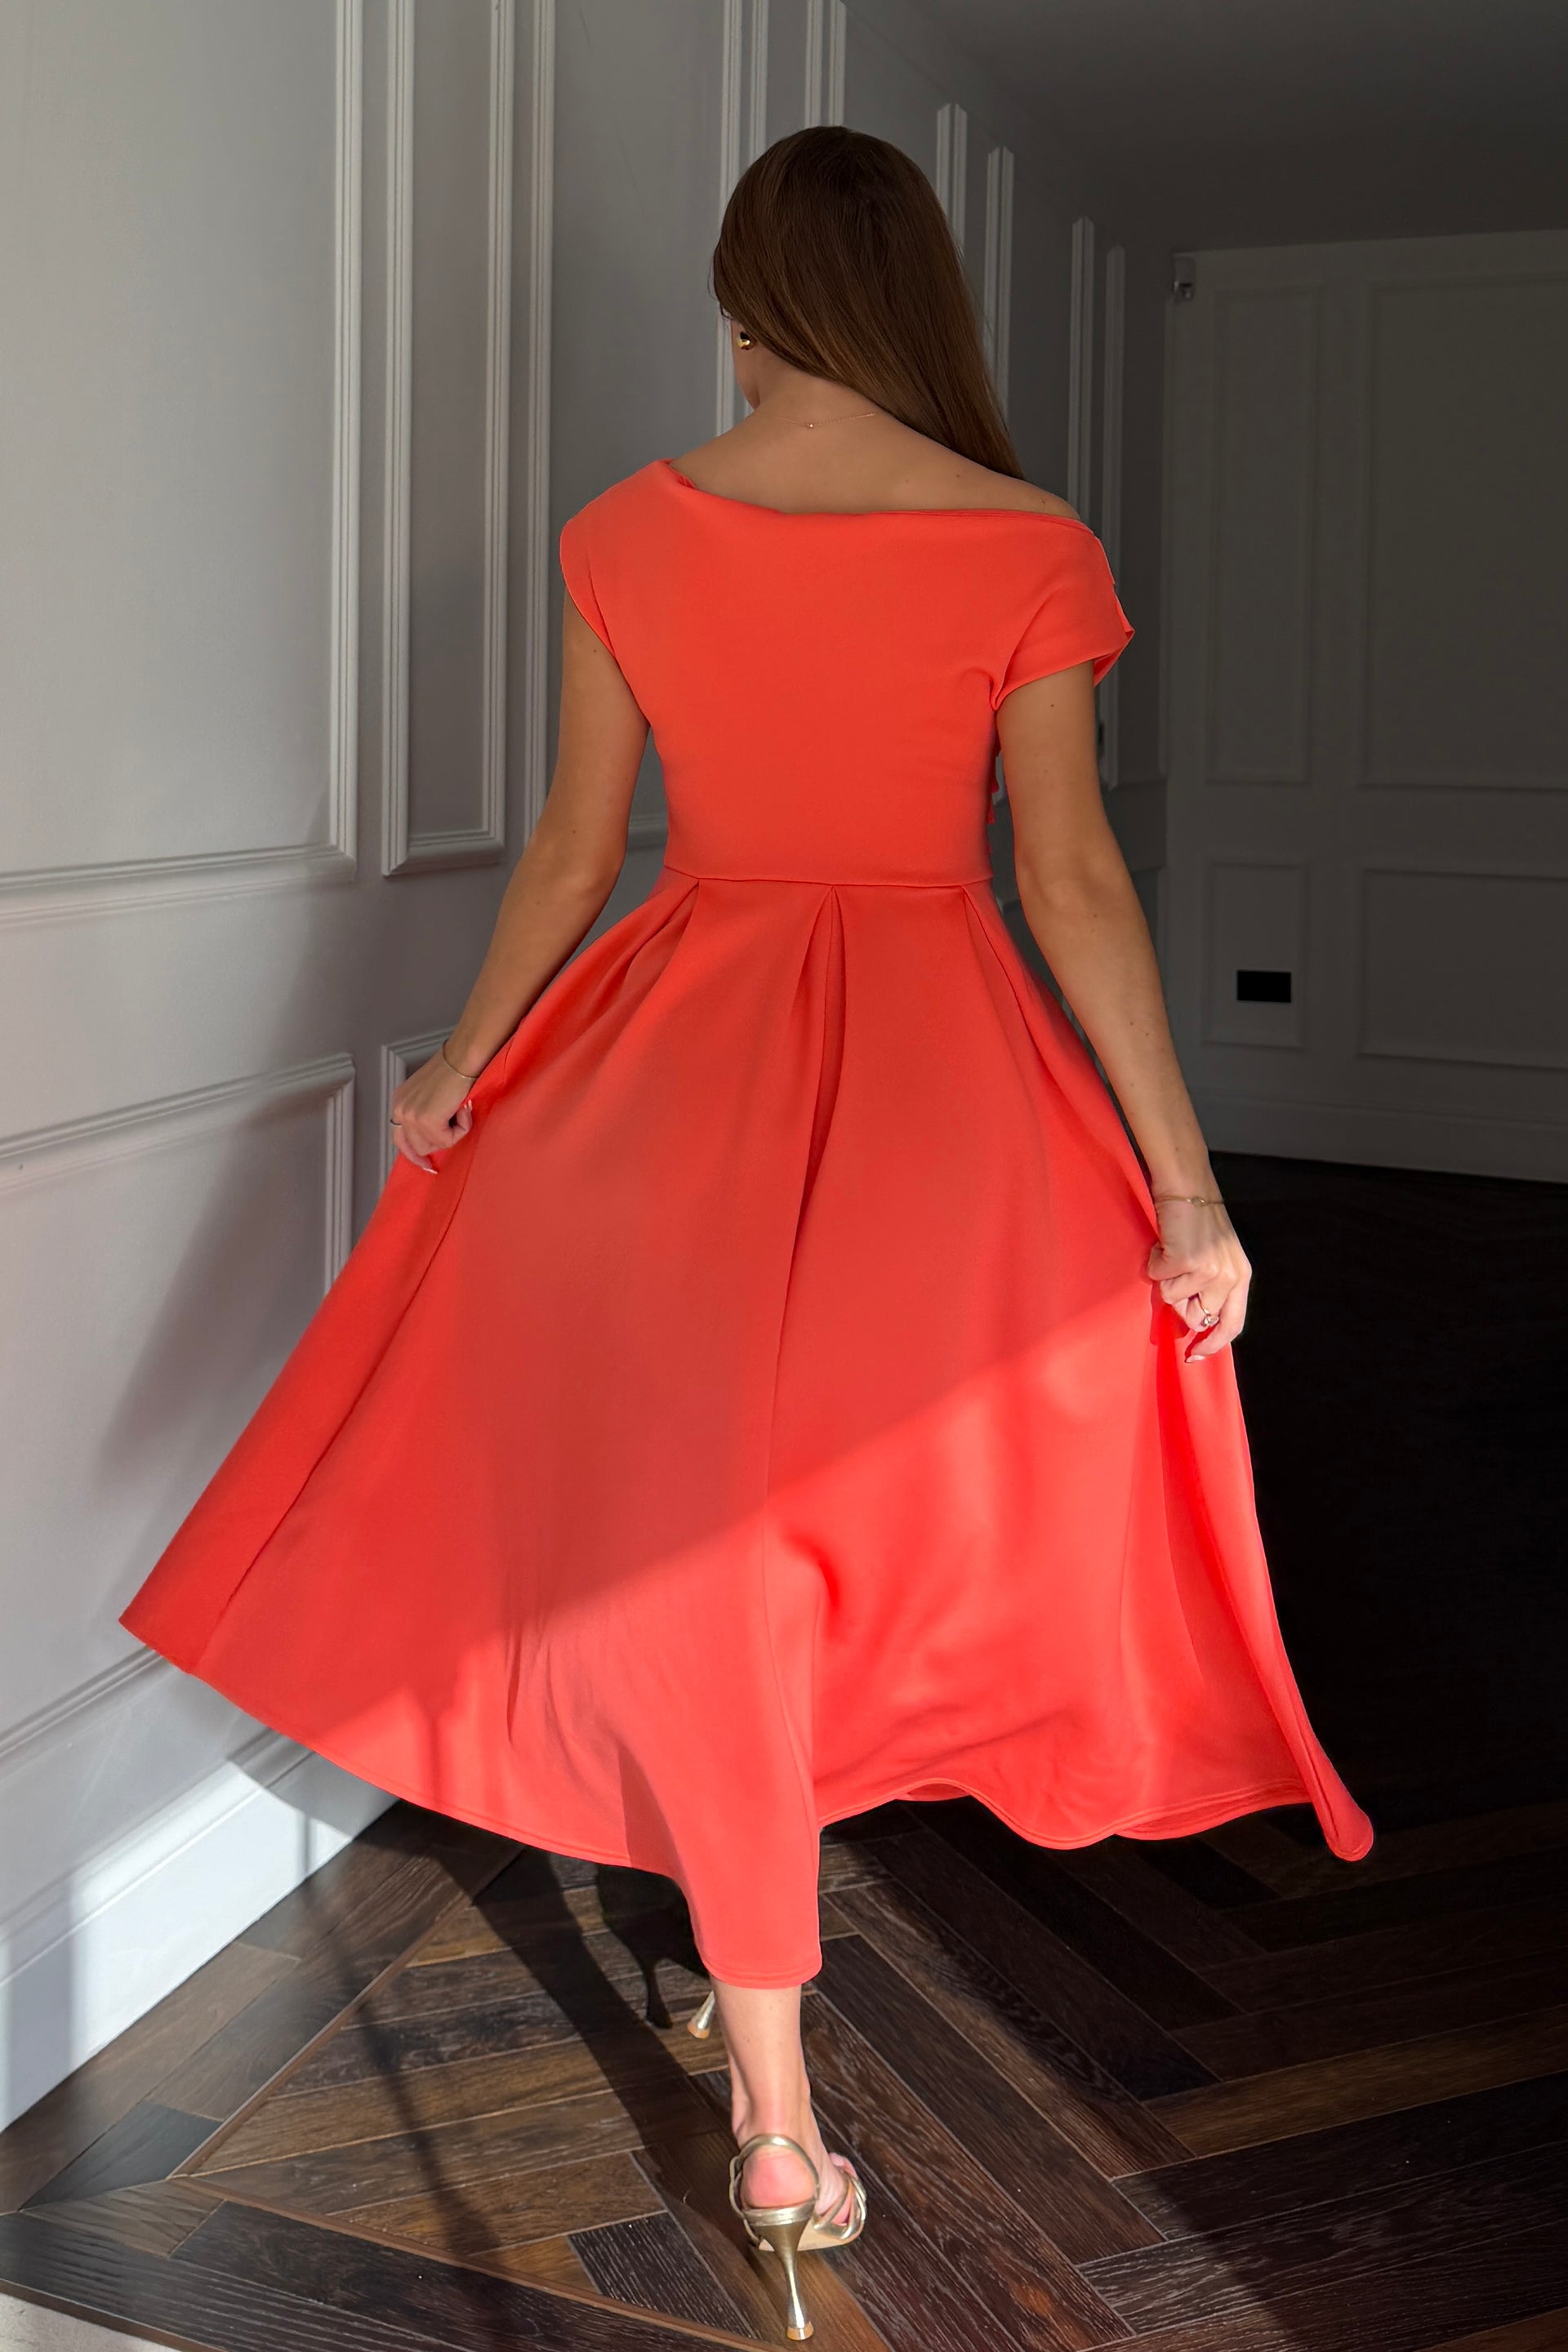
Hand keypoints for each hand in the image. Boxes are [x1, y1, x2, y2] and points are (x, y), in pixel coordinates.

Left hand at [389, 1049, 476, 1173]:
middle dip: (439, 1140)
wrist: (462, 1059)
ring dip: (451, 1134)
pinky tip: (464, 1110)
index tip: (427, 1165)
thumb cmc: (453, 1072)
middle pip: (417, 1147)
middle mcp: (399, 1110)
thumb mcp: (430, 1096)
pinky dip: (461, 1128)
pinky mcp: (427, 1121)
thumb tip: (435, 1138)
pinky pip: (447, 1140)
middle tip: (456, 1120)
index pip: (400, 1138)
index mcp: (399, 1103)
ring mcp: (411, 1116)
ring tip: (460, 1112)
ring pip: (432, 1146)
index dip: (414, 1154)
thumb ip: (425, 1115)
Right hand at [1146, 1198, 1250, 1360]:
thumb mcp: (1219, 1256)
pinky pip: (1158, 1278)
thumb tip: (1193, 1321)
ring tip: (1174, 1250)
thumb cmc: (1198, 1219)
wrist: (1186, 1185)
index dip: (1213, 1345)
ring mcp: (1207, 1271)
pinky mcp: (1184, 1262)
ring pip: (1173, 1299)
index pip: (1231, 1324)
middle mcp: (1228, 1277)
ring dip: (1166, 1277)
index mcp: (1241, 1277)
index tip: (1194, 1355)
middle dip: (1179, 1300)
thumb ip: (1213, 1287)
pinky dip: (1155, 1261)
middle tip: (1178, 1270)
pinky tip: (1164, 1243)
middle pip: (1195, 1318)